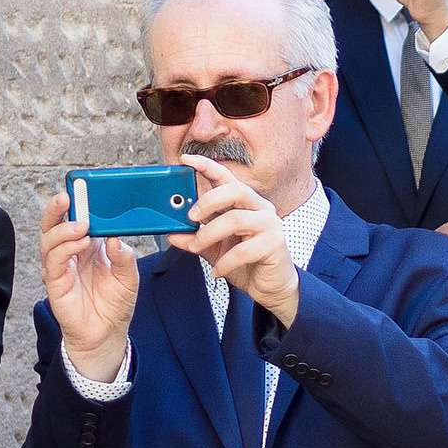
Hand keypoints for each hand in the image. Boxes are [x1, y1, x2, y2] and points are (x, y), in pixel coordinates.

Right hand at [39, 189, 139, 380]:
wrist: (107, 333)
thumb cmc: (115, 302)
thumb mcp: (129, 277)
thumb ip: (123, 257)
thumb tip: (114, 237)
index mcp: (88, 246)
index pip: (77, 219)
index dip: (77, 204)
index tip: (82, 188)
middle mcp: (70, 253)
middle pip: (55, 224)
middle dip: (57, 208)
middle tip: (67, 196)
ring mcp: (60, 267)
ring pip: (50, 240)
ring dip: (63, 228)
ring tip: (81, 225)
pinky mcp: (55, 283)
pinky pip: (53, 261)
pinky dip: (64, 249)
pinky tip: (78, 243)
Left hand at [172, 156, 300, 325]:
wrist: (271, 287)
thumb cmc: (246, 263)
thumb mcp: (214, 249)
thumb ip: (195, 239)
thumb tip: (172, 233)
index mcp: (245, 203)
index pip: (226, 178)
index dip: (207, 166)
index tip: (186, 160)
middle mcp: (260, 208)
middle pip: (234, 191)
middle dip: (207, 201)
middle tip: (190, 217)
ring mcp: (270, 224)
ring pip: (235, 219)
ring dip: (209, 234)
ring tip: (197, 247)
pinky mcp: (276, 244)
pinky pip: (244, 249)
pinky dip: (225, 262)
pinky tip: (217, 271)